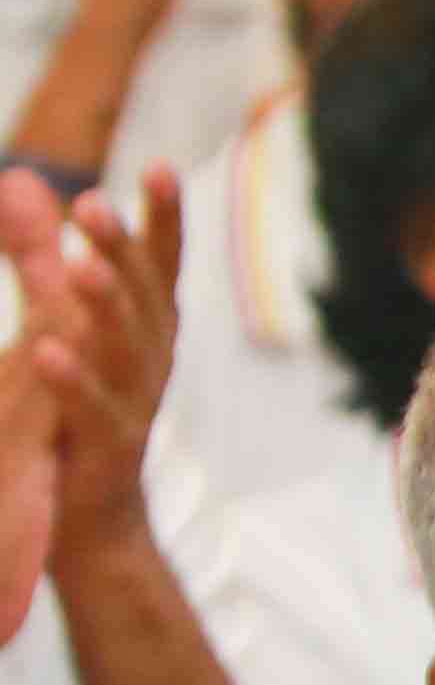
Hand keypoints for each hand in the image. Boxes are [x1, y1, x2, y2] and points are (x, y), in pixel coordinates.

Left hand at [0, 169, 178, 556]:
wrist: (90, 516)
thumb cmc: (78, 408)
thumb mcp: (63, 322)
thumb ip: (39, 255)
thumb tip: (19, 179)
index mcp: (147, 327)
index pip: (162, 263)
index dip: (163, 218)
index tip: (159, 168)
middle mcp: (153, 359)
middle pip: (147, 296)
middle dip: (123, 251)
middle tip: (92, 206)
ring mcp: (138, 403)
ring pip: (129, 348)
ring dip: (107, 306)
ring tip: (80, 269)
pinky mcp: (109, 447)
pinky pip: (93, 408)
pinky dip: (72, 378)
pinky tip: (46, 349)